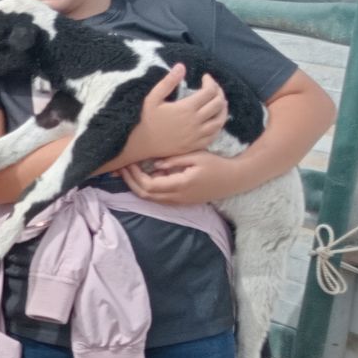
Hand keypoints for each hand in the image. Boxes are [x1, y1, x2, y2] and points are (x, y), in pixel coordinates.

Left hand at [117, 151, 244, 205]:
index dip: (135, 175)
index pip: (149, 185)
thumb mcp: (196, 156)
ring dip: (137, 186)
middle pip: (144, 194)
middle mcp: (177, 197)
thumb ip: (174, 161)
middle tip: (122, 167)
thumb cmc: (217, 165)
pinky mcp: (181, 201)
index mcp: (180, 185)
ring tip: (128, 171)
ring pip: (150, 199)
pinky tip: (146, 175)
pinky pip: (158, 198)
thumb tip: (154, 164)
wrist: (235, 179)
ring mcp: (179, 201)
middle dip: (130, 181)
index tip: (130, 162)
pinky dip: (147, 189)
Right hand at [120, 65, 226, 163]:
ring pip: (220, 120)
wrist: (141, 144)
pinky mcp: (196, 145)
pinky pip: (215, 134)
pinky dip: (218, 124)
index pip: (210, 91)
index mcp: (186, 108)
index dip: (211, 82)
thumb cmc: (145, 120)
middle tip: (213, 88)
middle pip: (218, 104)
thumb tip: (181, 66)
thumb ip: (168, 82)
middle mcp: (195, 122)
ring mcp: (197, 135)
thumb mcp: (152, 98)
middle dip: (219, 92)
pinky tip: (214, 119)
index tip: (205, 77)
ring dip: (223, 108)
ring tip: (218, 101)